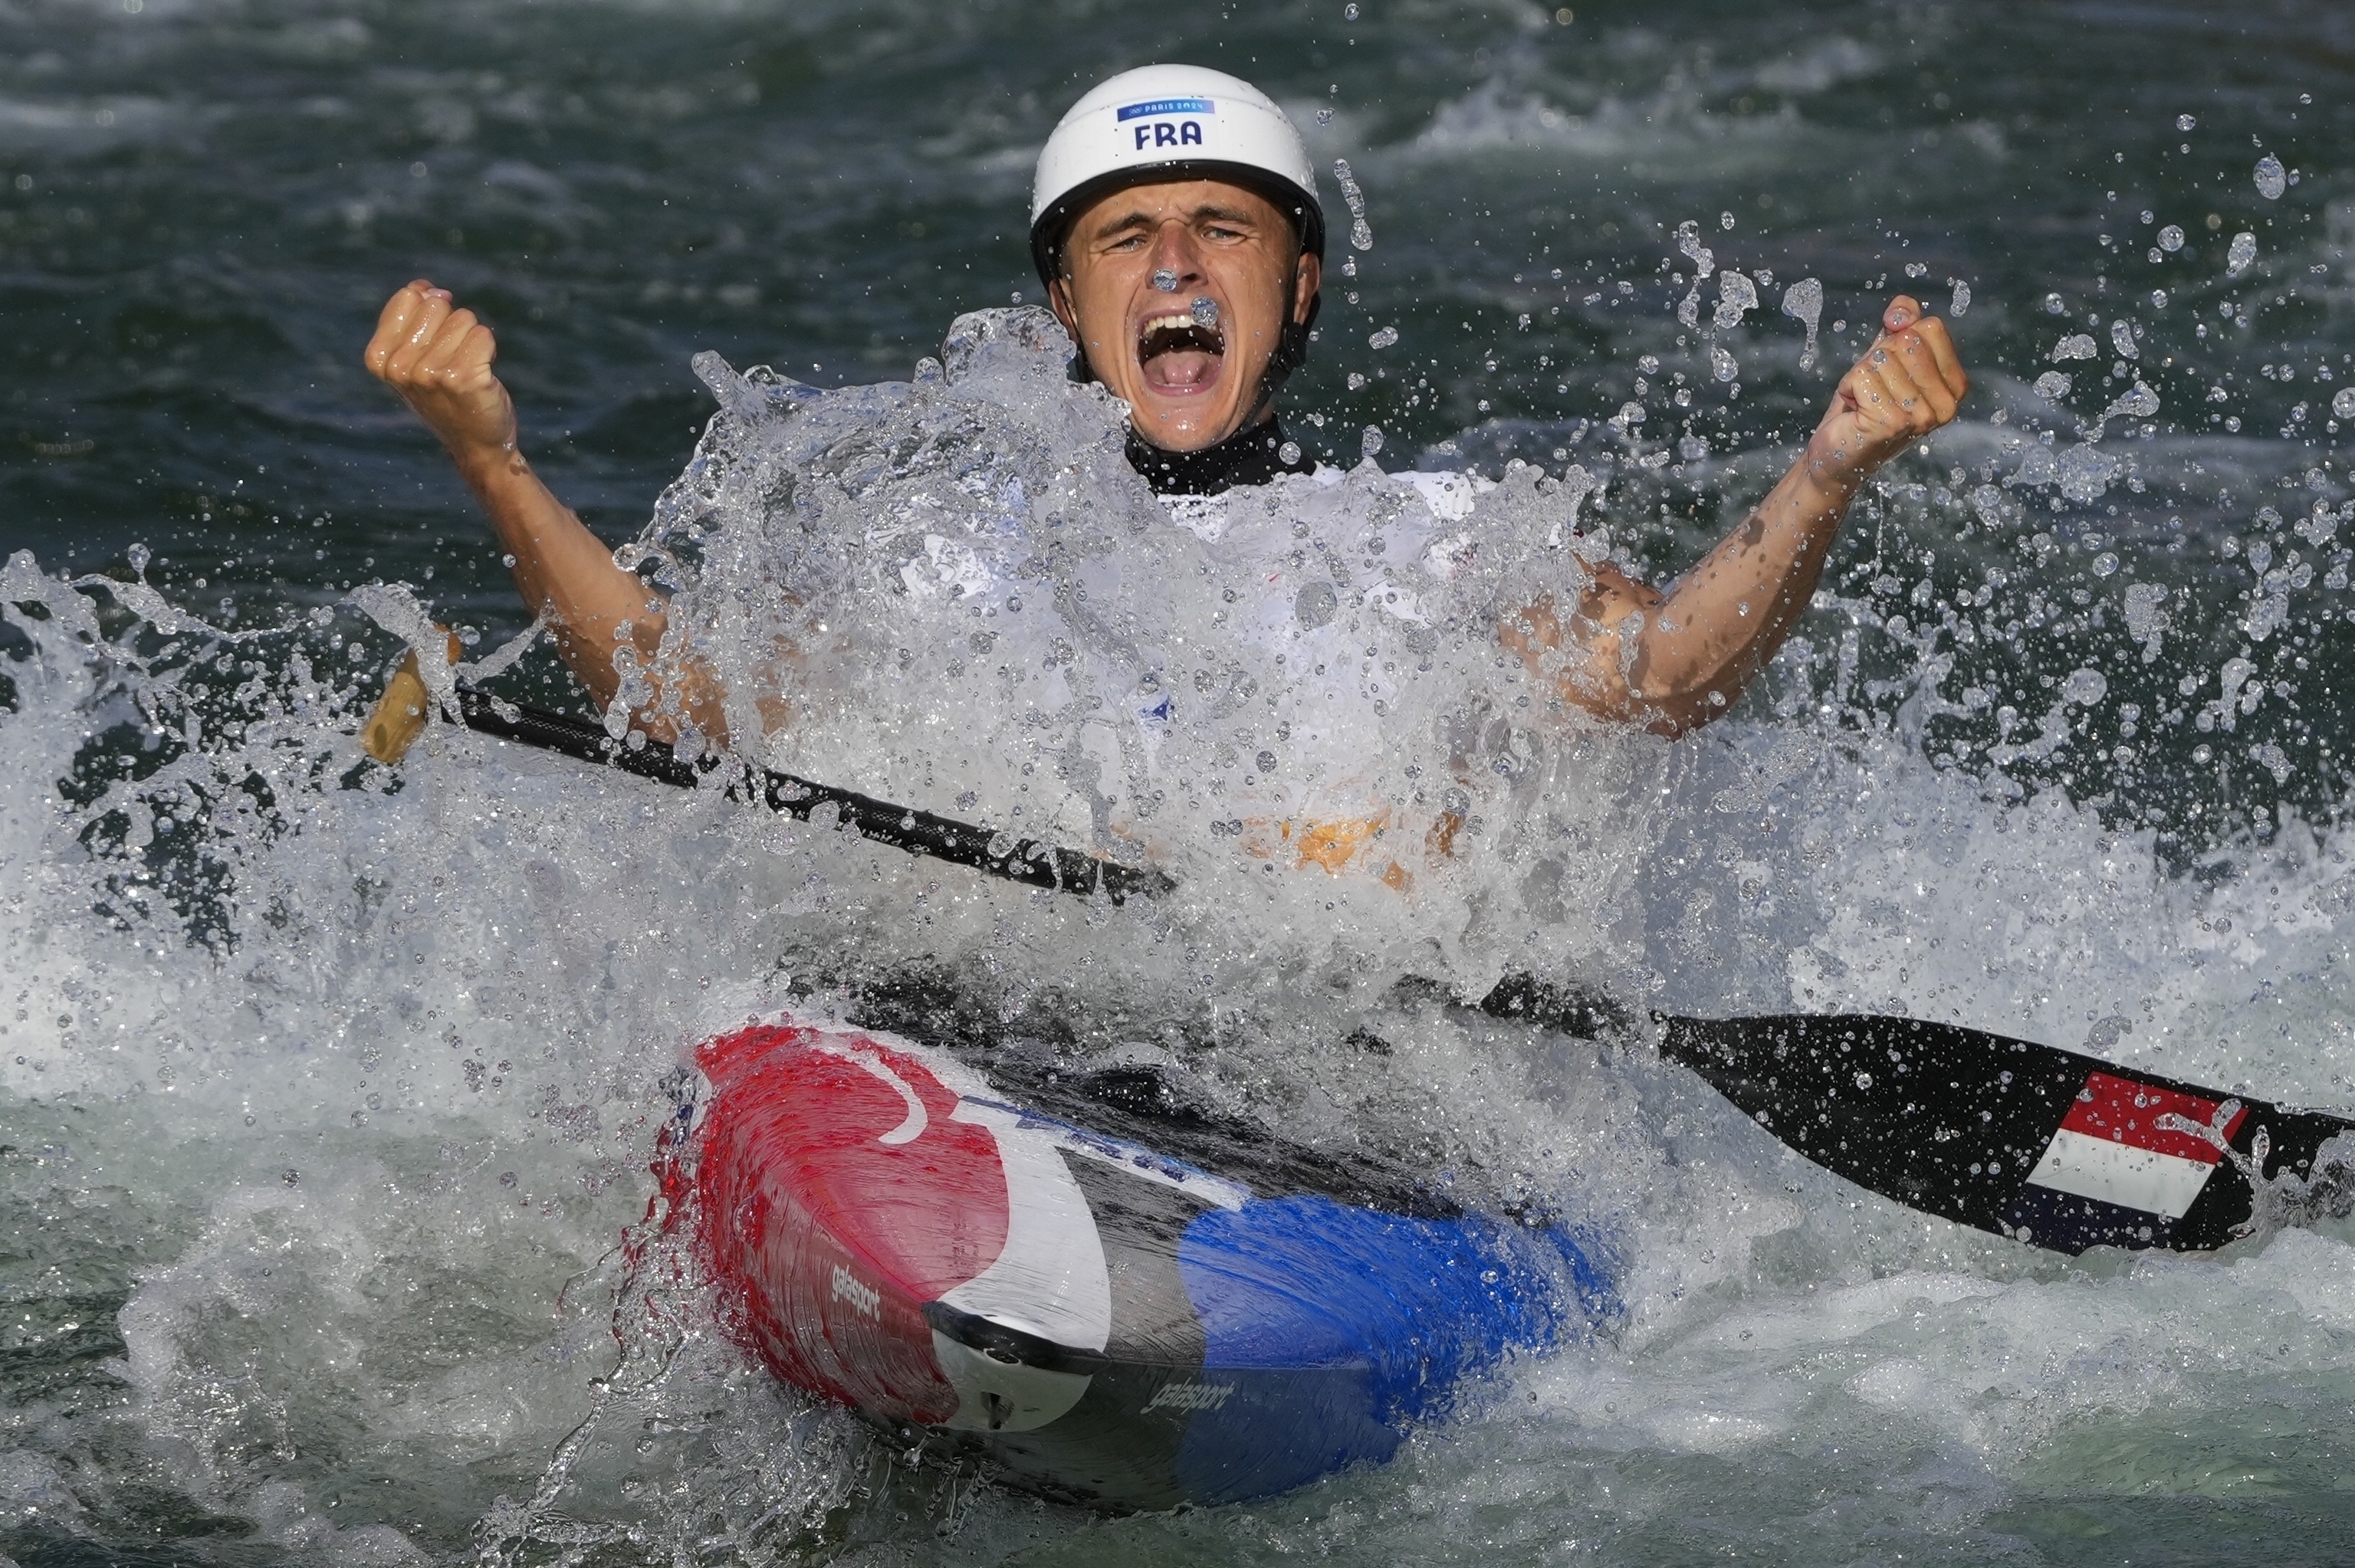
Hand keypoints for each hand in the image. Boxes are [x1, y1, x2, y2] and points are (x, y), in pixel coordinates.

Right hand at [363, 279, 516, 471]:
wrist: (475, 442)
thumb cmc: (447, 394)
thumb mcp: (417, 355)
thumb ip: (414, 317)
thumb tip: (428, 288)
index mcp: (378, 358)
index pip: (409, 296)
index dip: (431, 310)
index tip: (433, 342)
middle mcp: (399, 367)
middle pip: (437, 305)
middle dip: (452, 325)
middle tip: (452, 360)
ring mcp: (429, 374)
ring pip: (464, 319)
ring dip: (472, 340)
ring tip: (466, 371)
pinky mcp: (461, 379)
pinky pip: (483, 335)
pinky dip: (489, 349)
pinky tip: (481, 376)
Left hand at [1807, 295, 1966, 487]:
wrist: (1837, 455)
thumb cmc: (1865, 403)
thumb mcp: (1887, 355)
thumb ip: (1902, 324)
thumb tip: (1901, 313)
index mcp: (1955, 385)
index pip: (1930, 328)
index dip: (1898, 338)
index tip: (1889, 368)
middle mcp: (1946, 404)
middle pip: (1906, 341)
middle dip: (1877, 358)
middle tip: (1873, 389)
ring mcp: (1921, 416)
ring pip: (1881, 358)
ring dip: (1860, 376)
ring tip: (1864, 402)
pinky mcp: (1892, 423)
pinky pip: (1863, 376)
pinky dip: (1850, 387)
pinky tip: (1855, 411)